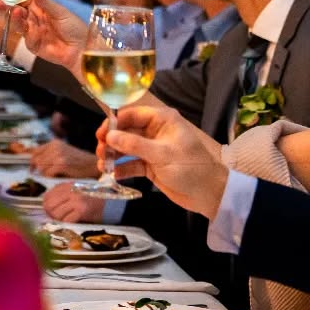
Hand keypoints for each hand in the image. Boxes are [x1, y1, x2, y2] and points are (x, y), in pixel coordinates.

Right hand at [7, 0, 85, 73]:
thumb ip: (45, 3)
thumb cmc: (75, 27)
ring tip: (14, 10)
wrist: (81, 49)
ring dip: (13, 17)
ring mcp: (32, 31)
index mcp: (41, 7)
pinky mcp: (33, 45)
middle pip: (15, 10)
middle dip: (5, 4)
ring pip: (18, 23)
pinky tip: (37, 32)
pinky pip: (27, 38)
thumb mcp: (61, 12)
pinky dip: (31, 35)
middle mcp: (34, 18)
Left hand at [30, 139, 99, 177]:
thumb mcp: (63, 152)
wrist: (92, 165)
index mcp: (54, 143)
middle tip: (41, 176)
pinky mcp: (61, 164)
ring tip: (53, 175)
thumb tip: (35, 164)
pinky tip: (57, 177)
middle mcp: (55, 147)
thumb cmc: (77, 162)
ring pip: (41, 168)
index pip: (35, 152)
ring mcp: (58, 155)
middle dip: (38, 169)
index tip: (33, 169)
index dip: (33, 162)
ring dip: (45, 174)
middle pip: (36, 160)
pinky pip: (47, 173)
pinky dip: (50, 177)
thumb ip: (50, 155)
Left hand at [42, 181, 107, 222]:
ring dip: (59, 220)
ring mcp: (76, 200)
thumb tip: (46, 205)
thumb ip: (63, 195)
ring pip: (56, 214)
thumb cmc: (94, 199)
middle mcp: (71, 191)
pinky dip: (68, 223)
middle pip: (49, 205)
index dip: (46, 205)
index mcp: (68, 185)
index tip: (50, 211)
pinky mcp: (82, 210)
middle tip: (56, 218)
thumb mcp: (77, 191)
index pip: (47, 196)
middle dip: (50, 214)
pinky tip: (74, 221)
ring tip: (66, 219)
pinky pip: (66, 220)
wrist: (113, 203)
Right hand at [101, 105, 227, 217]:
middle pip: (126, 131)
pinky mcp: (151, 166)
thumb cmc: (191, 168)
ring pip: (126, 148)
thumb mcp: (162, 154)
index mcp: (162, 120)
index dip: (115, 123)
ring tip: (103, 165)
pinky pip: (132, 164)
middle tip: (100, 153)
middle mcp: (156, 132)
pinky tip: (112, 174)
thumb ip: (134, 145)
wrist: (209, 194)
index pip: (133, 115)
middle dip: (111, 141)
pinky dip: (121, 168)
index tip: (101, 134)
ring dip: (113, 155)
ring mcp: (153, 150)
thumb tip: (110, 136)